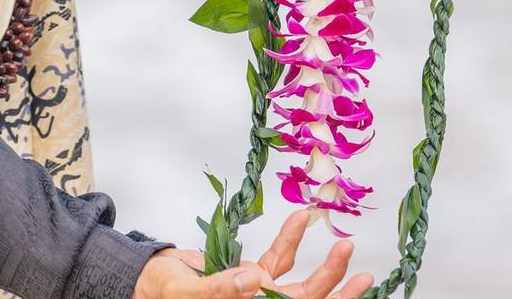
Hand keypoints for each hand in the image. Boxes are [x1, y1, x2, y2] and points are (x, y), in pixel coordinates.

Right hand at [132, 211, 372, 298]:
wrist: (148, 280)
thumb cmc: (162, 294)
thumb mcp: (188, 294)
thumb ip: (219, 290)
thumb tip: (253, 281)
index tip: (357, 286)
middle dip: (336, 287)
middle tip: (363, 271)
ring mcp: (258, 295)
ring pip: (300, 285)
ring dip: (324, 266)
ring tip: (346, 246)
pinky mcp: (252, 276)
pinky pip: (277, 260)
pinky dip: (289, 239)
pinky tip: (301, 220)